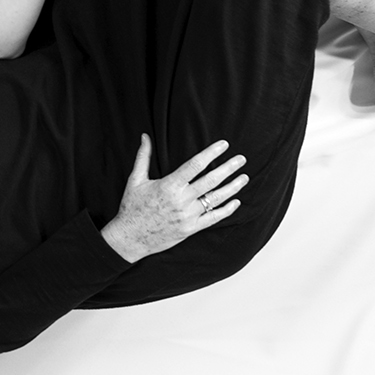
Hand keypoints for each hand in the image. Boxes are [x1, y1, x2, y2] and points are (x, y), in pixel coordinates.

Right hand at [100, 136, 246, 262]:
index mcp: (169, 185)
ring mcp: (188, 216)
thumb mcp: (135, 180)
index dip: (211, 153)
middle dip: (228, 168)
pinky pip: (213, 218)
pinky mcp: (191, 229)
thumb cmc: (132, 207)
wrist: (130, 238)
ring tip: (244, 178)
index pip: (195, 165)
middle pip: (211, 181)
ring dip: (232, 188)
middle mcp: (181, 200)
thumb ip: (143, 157)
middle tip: (241, 159)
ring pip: (215, 199)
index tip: (223, 145)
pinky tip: (236, 202)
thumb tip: (145, 136)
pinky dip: (226, 210)